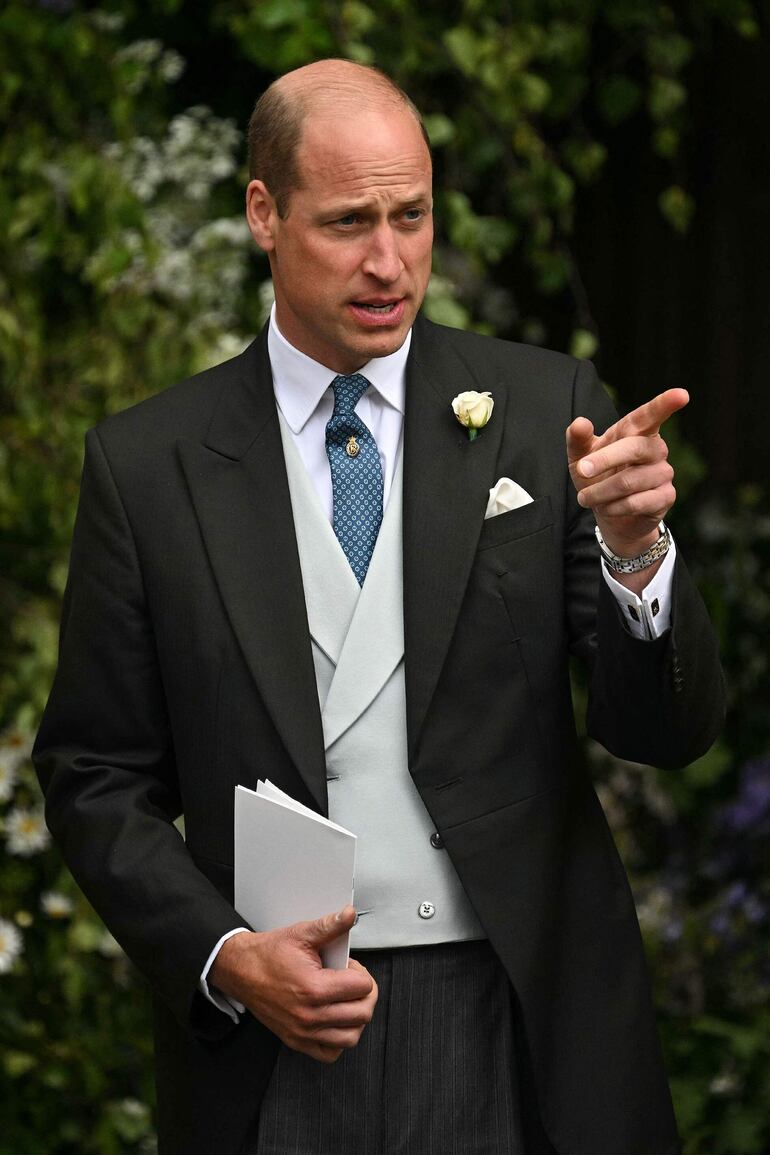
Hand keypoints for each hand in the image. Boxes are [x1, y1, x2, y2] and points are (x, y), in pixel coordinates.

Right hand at [209, 906, 376, 1062]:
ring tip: (347, 1001)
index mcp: (314, 988)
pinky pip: (330, 1053)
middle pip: (362, 1013)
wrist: (241, 970)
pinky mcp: (296, 1041)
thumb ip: (330, 926)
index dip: (361, 973)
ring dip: (356, 1018)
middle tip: (353, 982)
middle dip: (365, 994)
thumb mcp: (301, 933)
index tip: (350, 967)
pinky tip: (335, 1020)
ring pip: (351, 1037)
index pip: (362, 987)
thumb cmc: (268, 954)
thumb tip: (349, 915)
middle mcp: (310, 1015)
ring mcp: (303, 1032)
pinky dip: (339, 1040)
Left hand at [566, 388, 687, 561]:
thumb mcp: (580, 457)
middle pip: (634, 448)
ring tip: (585, 498)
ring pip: (629, 481)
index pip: (650, 415)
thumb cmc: (597, 478)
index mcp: (636, 432)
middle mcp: (655, 448)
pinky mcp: (666, 497)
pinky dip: (612, 507)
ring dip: (600, 492)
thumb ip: (578, 439)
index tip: (682, 394)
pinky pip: (636, 503)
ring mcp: (664, 472)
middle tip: (582, 470)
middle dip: (604, 460)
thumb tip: (580, 423)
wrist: (610, 514)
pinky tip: (605, 508)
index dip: (665, 404)